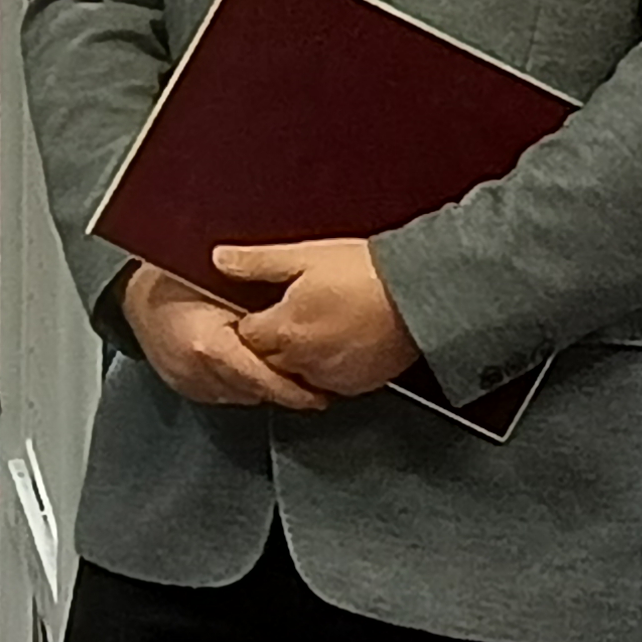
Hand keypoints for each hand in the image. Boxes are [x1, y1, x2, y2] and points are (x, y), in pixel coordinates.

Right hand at [119, 261, 331, 411]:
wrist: (137, 291)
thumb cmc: (179, 279)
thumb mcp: (228, 286)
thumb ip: (263, 311)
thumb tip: (304, 325)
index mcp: (211, 346)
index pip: (264, 381)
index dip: (296, 390)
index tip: (321, 394)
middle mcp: (198, 371)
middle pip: (256, 392)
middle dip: (282, 387)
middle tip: (310, 380)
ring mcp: (188, 382)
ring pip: (241, 396)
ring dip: (260, 385)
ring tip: (278, 368)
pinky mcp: (183, 386)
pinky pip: (221, 393)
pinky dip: (237, 383)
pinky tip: (245, 366)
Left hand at [210, 238, 422, 398]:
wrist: (421, 294)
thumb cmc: (367, 273)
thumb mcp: (304, 256)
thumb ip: (256, 262)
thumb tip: (219, 260)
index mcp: (283, 329)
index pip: (244, 336)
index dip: (248, 320)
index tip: (258, 309)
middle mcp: (302, 360)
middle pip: (265, 359)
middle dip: (268, 343)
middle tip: (286, 319)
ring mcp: (330, 376)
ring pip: (294, 375)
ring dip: (295, 359)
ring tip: (313, 331)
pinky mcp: (356, 385)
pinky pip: (327, 384)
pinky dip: (324, 370)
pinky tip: (335, 346)